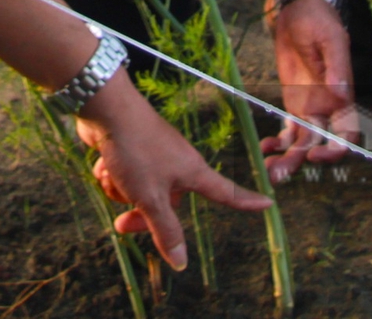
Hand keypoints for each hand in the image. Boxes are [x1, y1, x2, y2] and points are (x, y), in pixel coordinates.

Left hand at [75, 72, 269, 269]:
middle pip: (169, 205)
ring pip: (141, 191)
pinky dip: (112, 174)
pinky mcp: (134, 149)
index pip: (226, 193)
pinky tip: (103, 164)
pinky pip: (126, 175)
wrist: (106, 108)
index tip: (268, 204)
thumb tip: (181, 264)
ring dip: (121, 191)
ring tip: (112, 175)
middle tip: (122, 224)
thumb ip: (165, 231)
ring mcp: (156, 155)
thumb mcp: (150, 197)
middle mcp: (178, 164)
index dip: (247, 202)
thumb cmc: (135, 150)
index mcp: (193, 173)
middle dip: (143, 214)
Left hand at [260, 0, 363, 182]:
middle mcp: (328, 109)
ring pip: (302, 143)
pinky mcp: (293, 104)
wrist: (299, 11)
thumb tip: (342, 95)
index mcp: (343, 98)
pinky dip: (278, 142)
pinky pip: (288, 131)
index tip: (317, 155)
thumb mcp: (331, 40)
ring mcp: (309, 109)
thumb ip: (336, 67)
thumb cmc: (321, 22)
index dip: (336, 149)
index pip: (346, 133)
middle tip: (281, 173)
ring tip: (270, 171)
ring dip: (288, 158)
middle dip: (302, 161)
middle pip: (319, 144)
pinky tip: (265, 147)